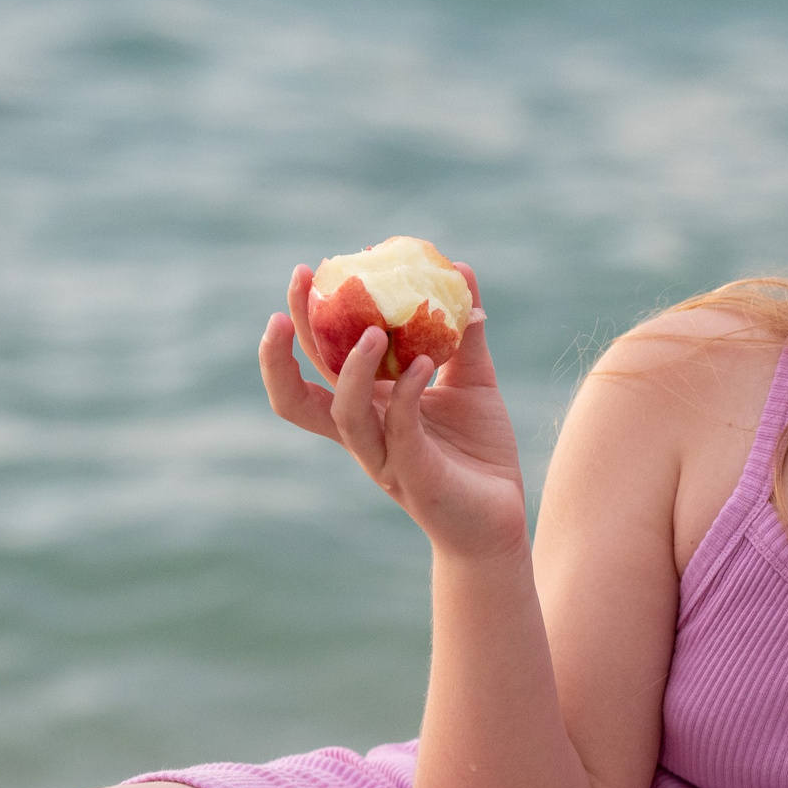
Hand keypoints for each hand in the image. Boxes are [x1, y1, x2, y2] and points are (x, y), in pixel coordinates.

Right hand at [260, 262, 526, 560]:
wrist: (501, 516)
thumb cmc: (479, 451)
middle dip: (286, 344)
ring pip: (343, 413)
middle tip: (300, 285)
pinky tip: (427, 363)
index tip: (306, 273)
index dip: (301, 322)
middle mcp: (363, 433)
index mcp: (367, 407)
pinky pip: (399, 430)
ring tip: (378, 330)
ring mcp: (383, 457)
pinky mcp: (414, 475)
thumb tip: (462, 270)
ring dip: (353, 368)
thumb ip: (464, 332)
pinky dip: (408, 393)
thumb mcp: (472, 380)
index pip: (315, 364)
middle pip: (299, 393)